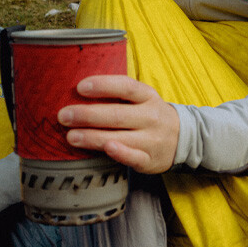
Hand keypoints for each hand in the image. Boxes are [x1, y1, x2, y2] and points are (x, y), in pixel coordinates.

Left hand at [57, 75, 179, 174]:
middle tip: (63, 116)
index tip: (80, 87)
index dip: (103, 86)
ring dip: (93, 137)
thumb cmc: (149, 114)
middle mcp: (151, 116)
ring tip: (71, 136)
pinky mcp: (150, 160)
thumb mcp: (142, 98)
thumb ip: (117, 94)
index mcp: (147, 96)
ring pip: (120, 137)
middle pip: (117, 114)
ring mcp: (152, 139)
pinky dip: (121, 153)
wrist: (183, 138)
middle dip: (87, 115)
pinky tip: (106, 148)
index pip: (126, 87)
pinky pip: (134, 157)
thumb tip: (77, 92)